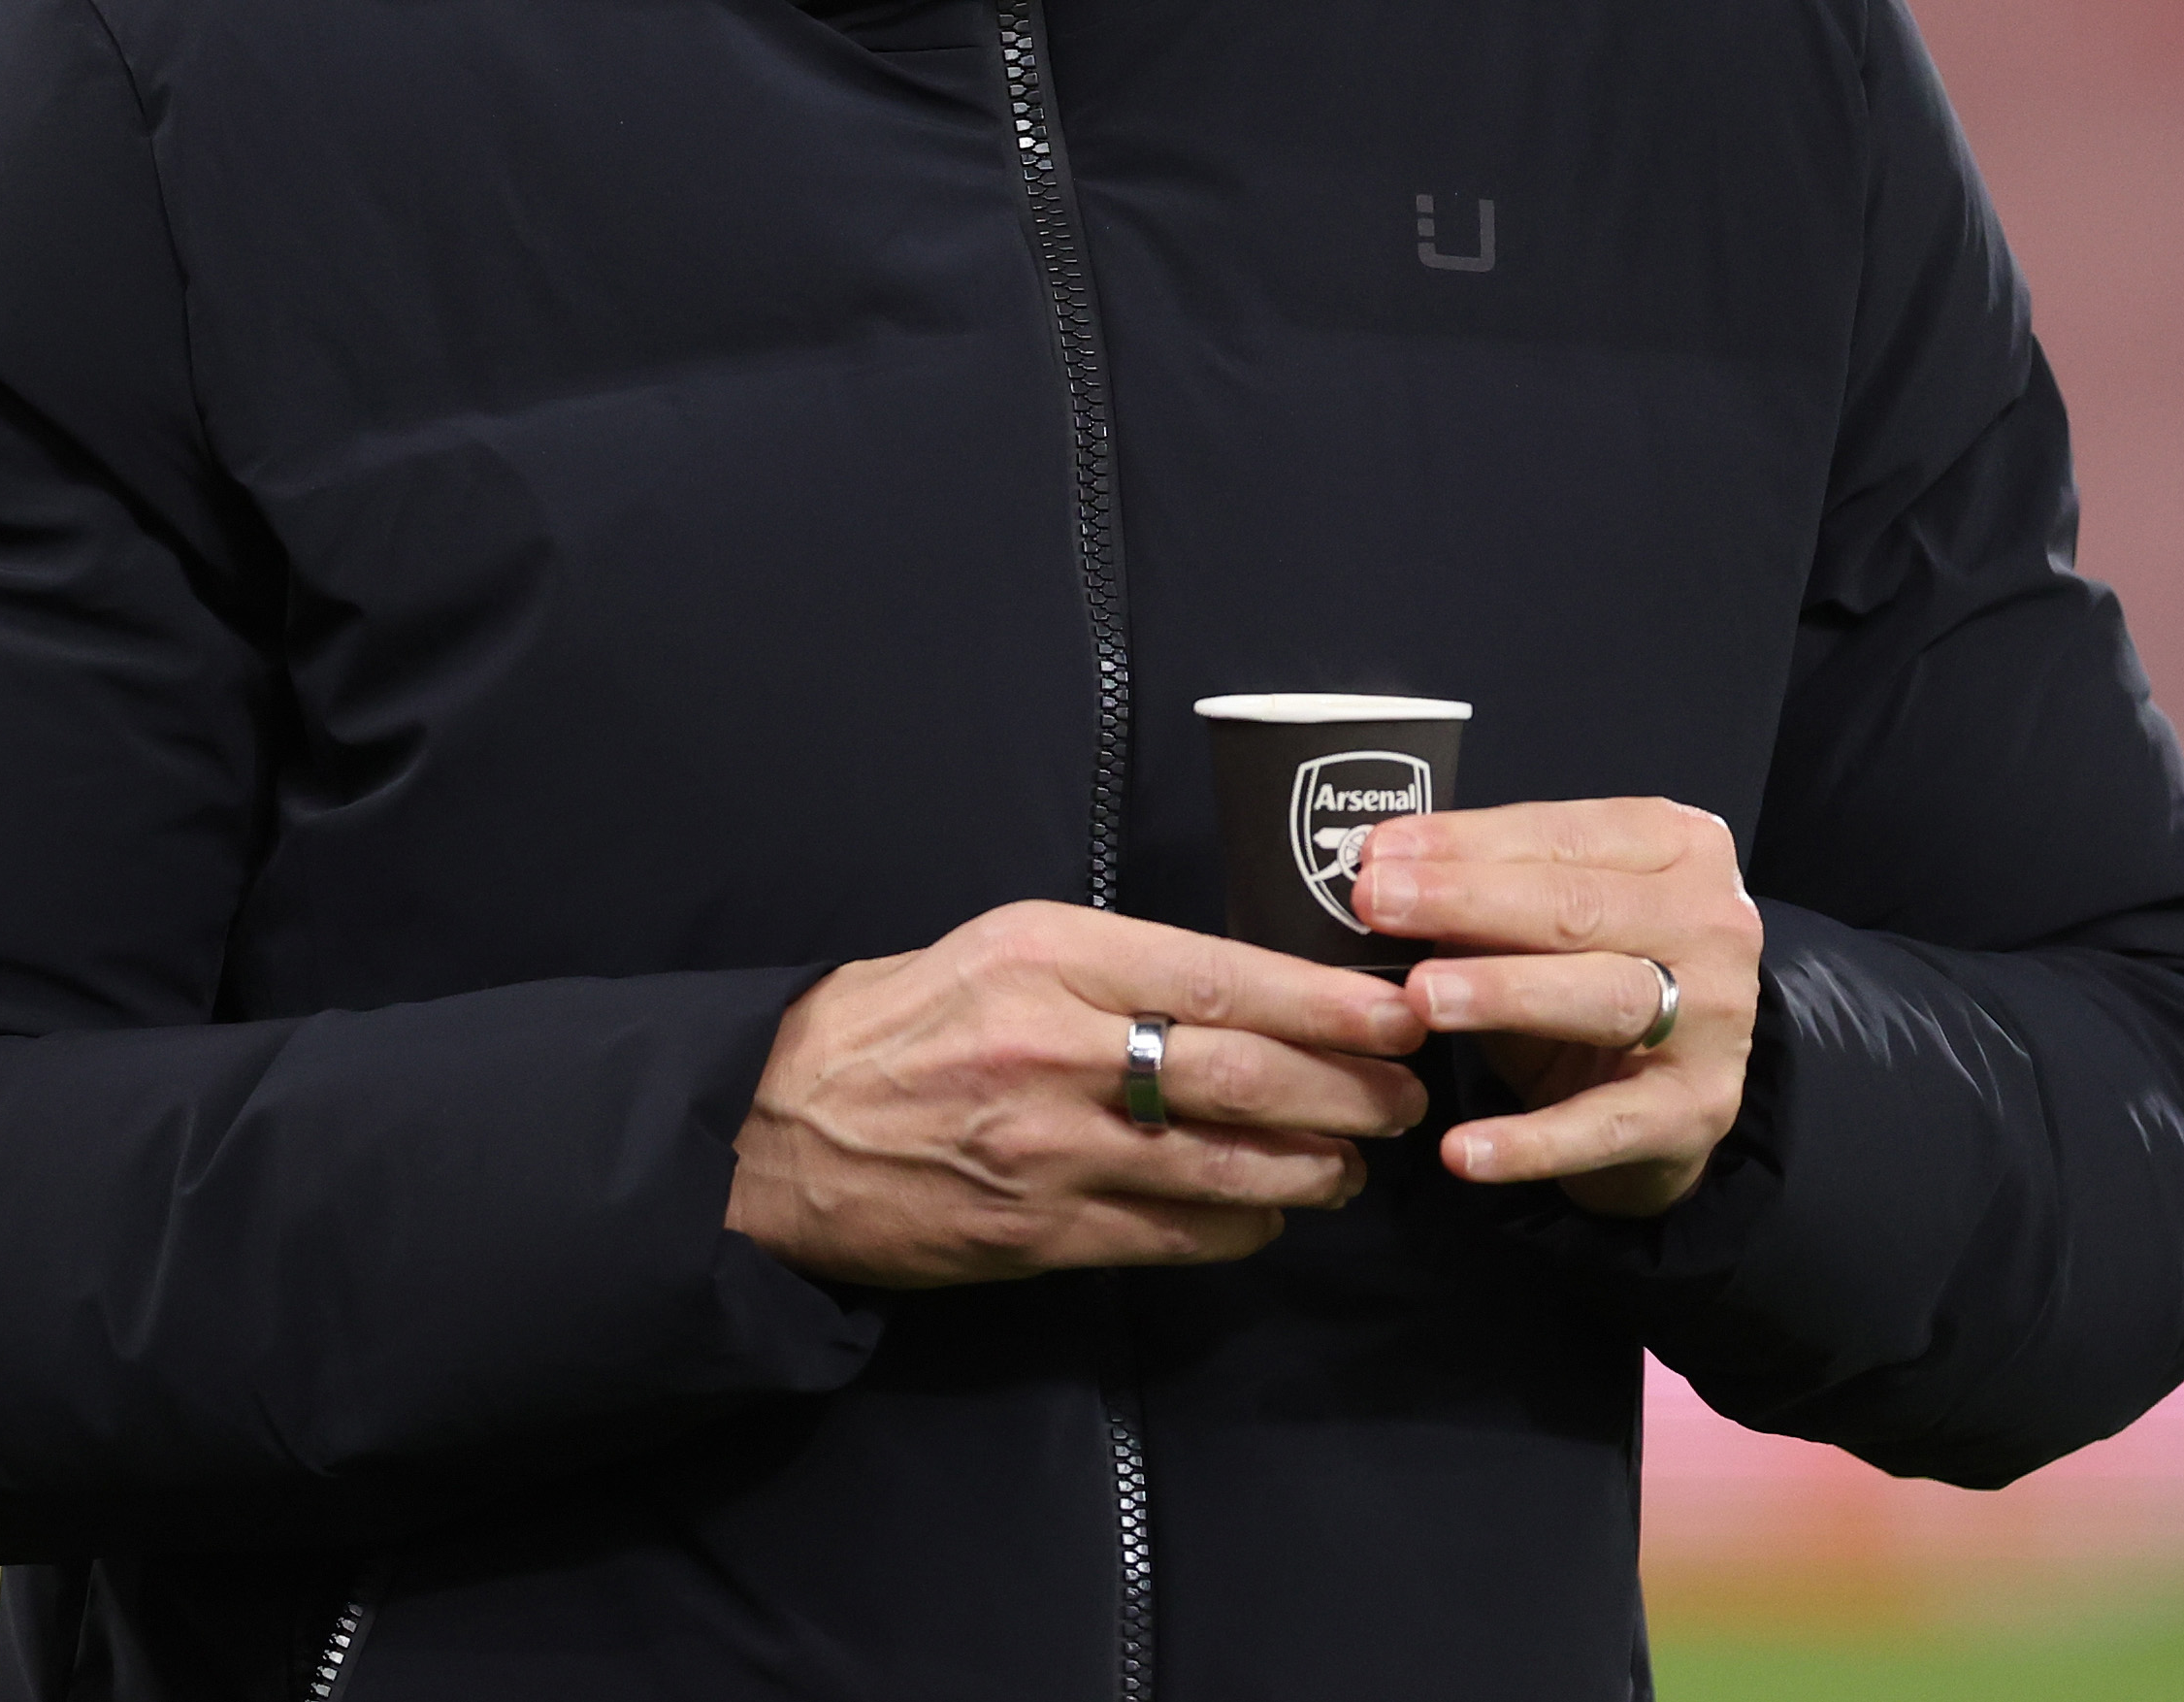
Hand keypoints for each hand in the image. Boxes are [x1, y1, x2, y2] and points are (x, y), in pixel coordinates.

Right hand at [726, 899, 1431, 1286]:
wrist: (778, 1127)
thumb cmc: (902, 1021)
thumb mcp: (1003, 946)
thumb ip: (1118, 964)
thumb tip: (1252, 987)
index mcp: (1049, 955)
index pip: (1221, 976)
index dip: (1326, 1003)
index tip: (1398, 1011)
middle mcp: (1054, 1048)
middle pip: (1243, 1073)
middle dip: (1348, 1089)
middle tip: (1405, 1093)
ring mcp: (1049, 1149)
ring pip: (1226, 1167)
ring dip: (1314, 1167)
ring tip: (1357, 1159)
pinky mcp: (1037, 1233)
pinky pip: (1176, 1238)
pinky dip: (1244, 1228)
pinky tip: (1274, 1212)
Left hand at [1352, 798, 1759, 1219]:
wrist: (1670, 1096)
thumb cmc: (1590, 977)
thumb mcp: (1545, 923)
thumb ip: (1484, 892)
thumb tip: (1382, 871)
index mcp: (1682, 847)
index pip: (1564, 833)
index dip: (1466, 841)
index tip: (1377, 850)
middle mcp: (1715, 924)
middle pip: (1578, 907)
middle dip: (1466, 901)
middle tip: (1375, 903)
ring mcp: (1716, 1022)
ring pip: (1600, 997)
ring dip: (1503, 994)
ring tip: (1420, 997)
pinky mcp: (1697, 1111)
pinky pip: (1603, 1126)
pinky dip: (1530, 1142)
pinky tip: (1460, 1151)